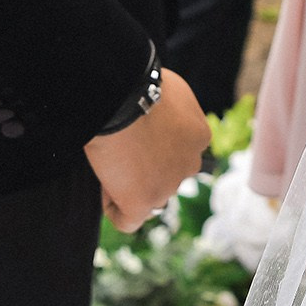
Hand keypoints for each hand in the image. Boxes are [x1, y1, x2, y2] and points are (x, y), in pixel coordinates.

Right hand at [85, 66, 211, 232]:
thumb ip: (175, 112)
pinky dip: (114, 208)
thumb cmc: (141, 83)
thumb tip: (162, 120)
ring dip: (129, 184)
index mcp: (200, 135)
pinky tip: (105, 189)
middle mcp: (191, 163)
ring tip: (110, 160)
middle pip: (167, 175)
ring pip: (149, 195)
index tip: (136, 133)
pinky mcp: (144, 203)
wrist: (123, 97)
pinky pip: (129, 221)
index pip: (179, 151)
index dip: (155, 145)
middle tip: (122, 148)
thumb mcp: (173, 91)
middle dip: (147, 167)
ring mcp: (169, 186)